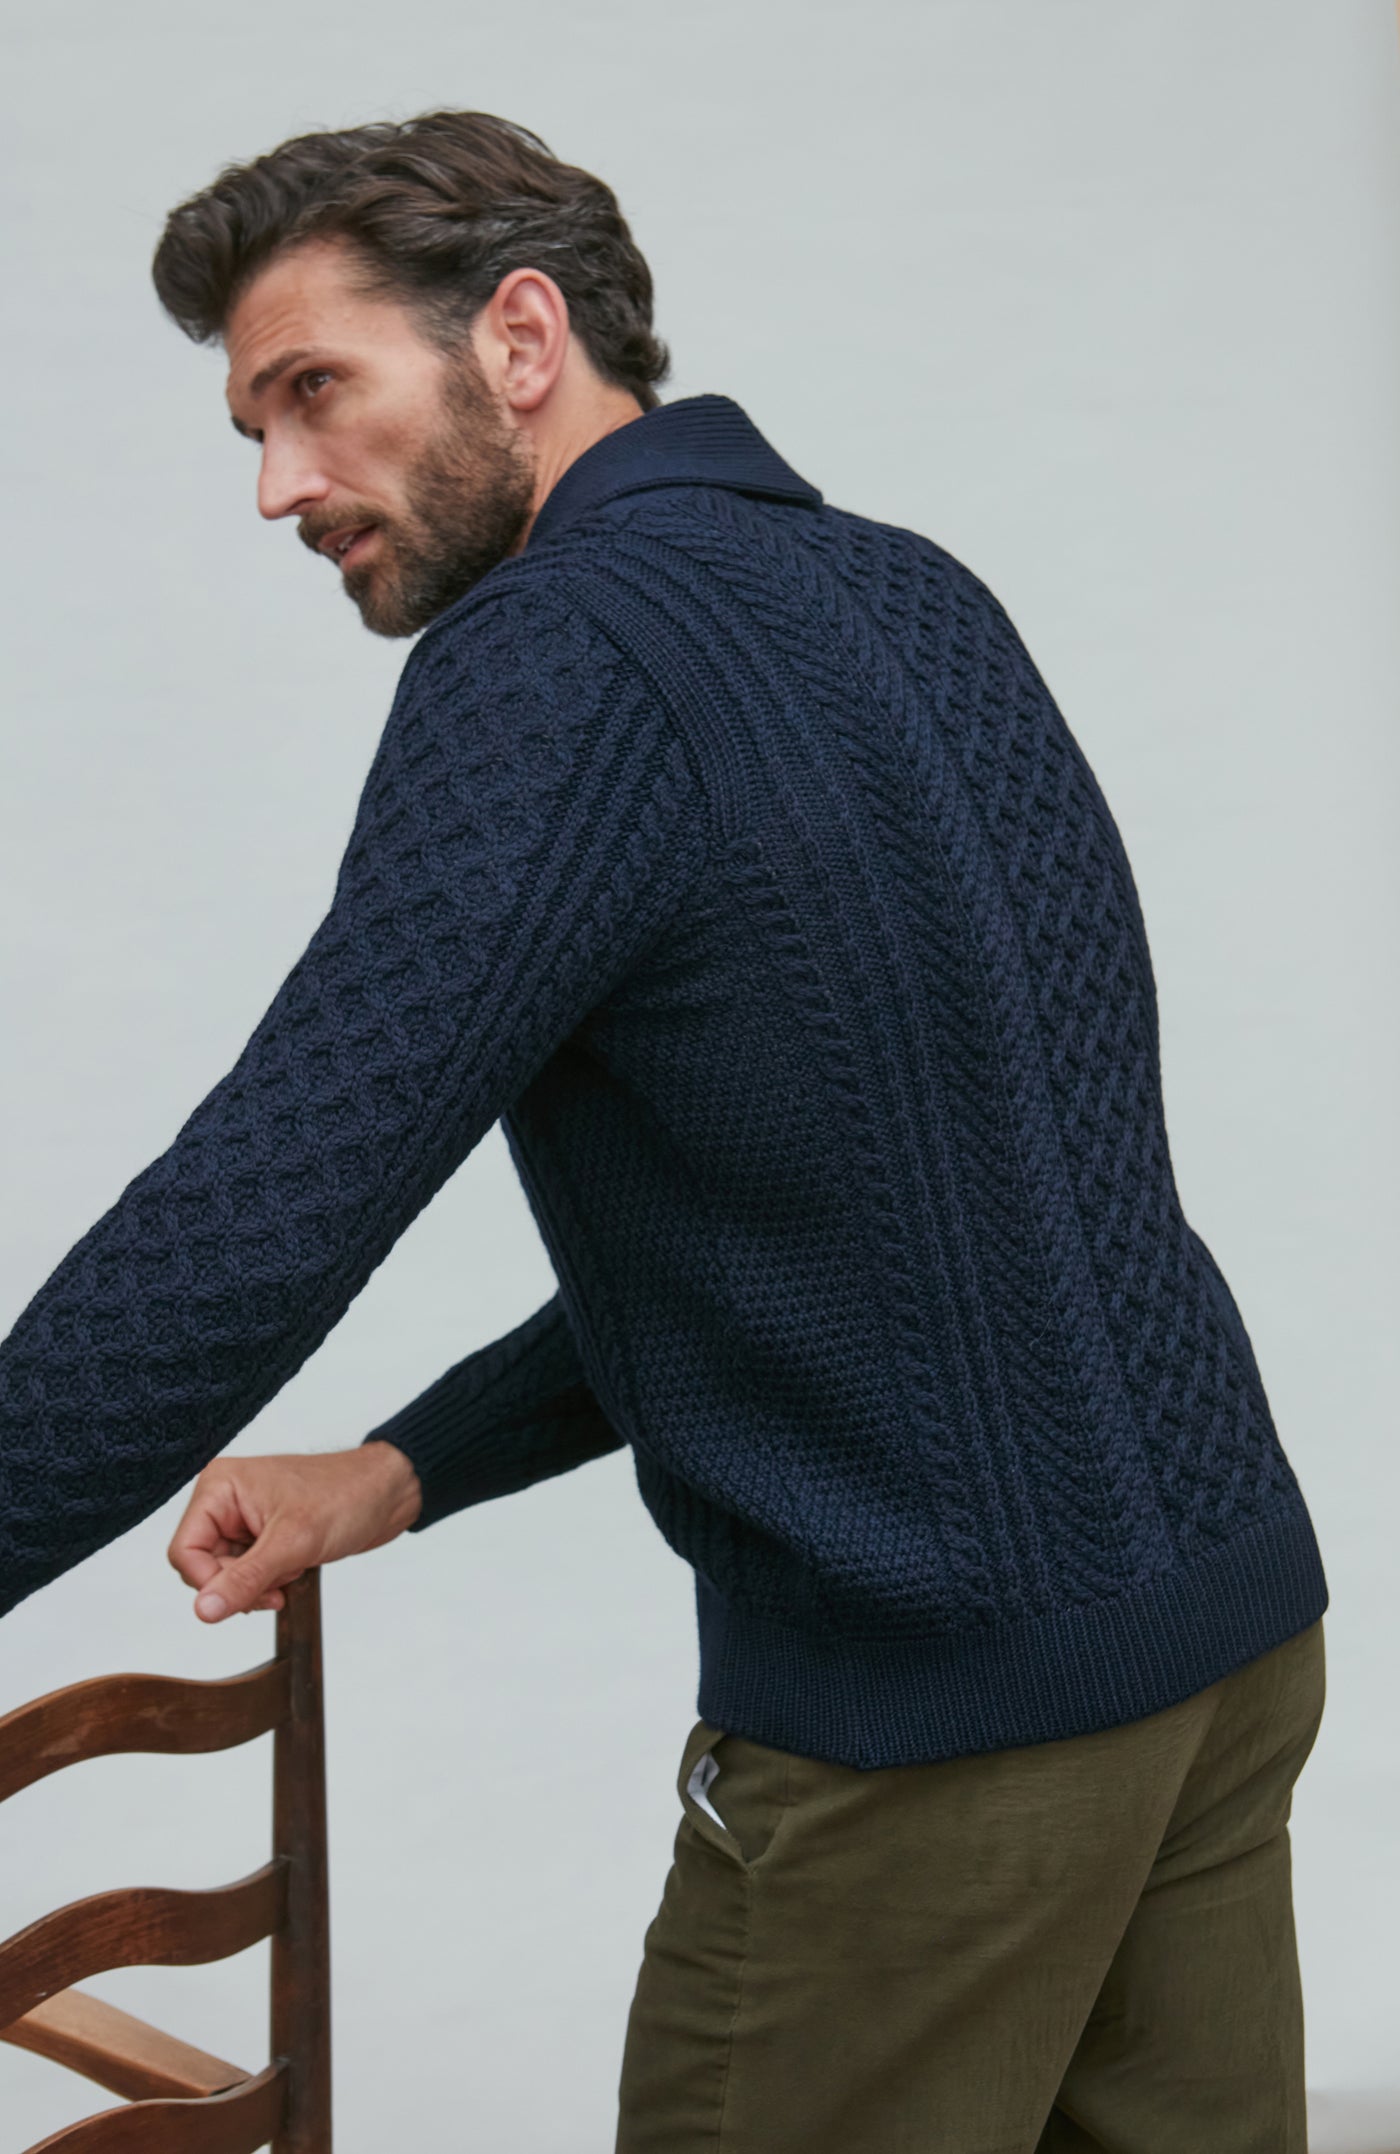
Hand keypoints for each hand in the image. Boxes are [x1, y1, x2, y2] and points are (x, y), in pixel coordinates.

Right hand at [167, 1442, 422, 1621]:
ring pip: (227, 1575)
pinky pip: (249, 1573)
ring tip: (294, 1567)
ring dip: (260, 1584)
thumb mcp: (292, 1543)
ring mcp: (244, 1519)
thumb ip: (244, 1579)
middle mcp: (225, 1501)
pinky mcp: (264, 1536)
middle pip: (204, 1566)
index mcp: (219, 1487)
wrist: (388, 1493)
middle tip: (280, 1580)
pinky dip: (272, 1580)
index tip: (249, 1593)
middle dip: (242, 1583)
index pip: (184, 1552)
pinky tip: (298, 1567)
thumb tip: (203, 1611)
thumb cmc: (346, 1496)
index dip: (210, 1582)